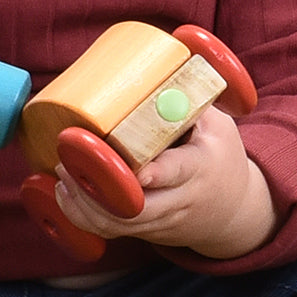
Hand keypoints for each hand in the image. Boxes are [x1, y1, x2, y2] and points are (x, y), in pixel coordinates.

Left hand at [53, 106, 277, 258]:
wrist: (236, 211)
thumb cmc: (220, 154)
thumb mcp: (216, 123)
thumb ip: (187, 99)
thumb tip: (157, 64)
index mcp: (200, 168)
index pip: (178, 173)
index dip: (156, 174)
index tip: (134, 169)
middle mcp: (181, 200)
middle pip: (138, 208)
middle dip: (98, 191)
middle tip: (67, 160)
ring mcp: (163, 222)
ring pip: (120, 225)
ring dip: (84, 205)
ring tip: (60, 175)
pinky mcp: (148, 232)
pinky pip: (113, 232)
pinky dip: (85, 217)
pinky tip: (64, 194)